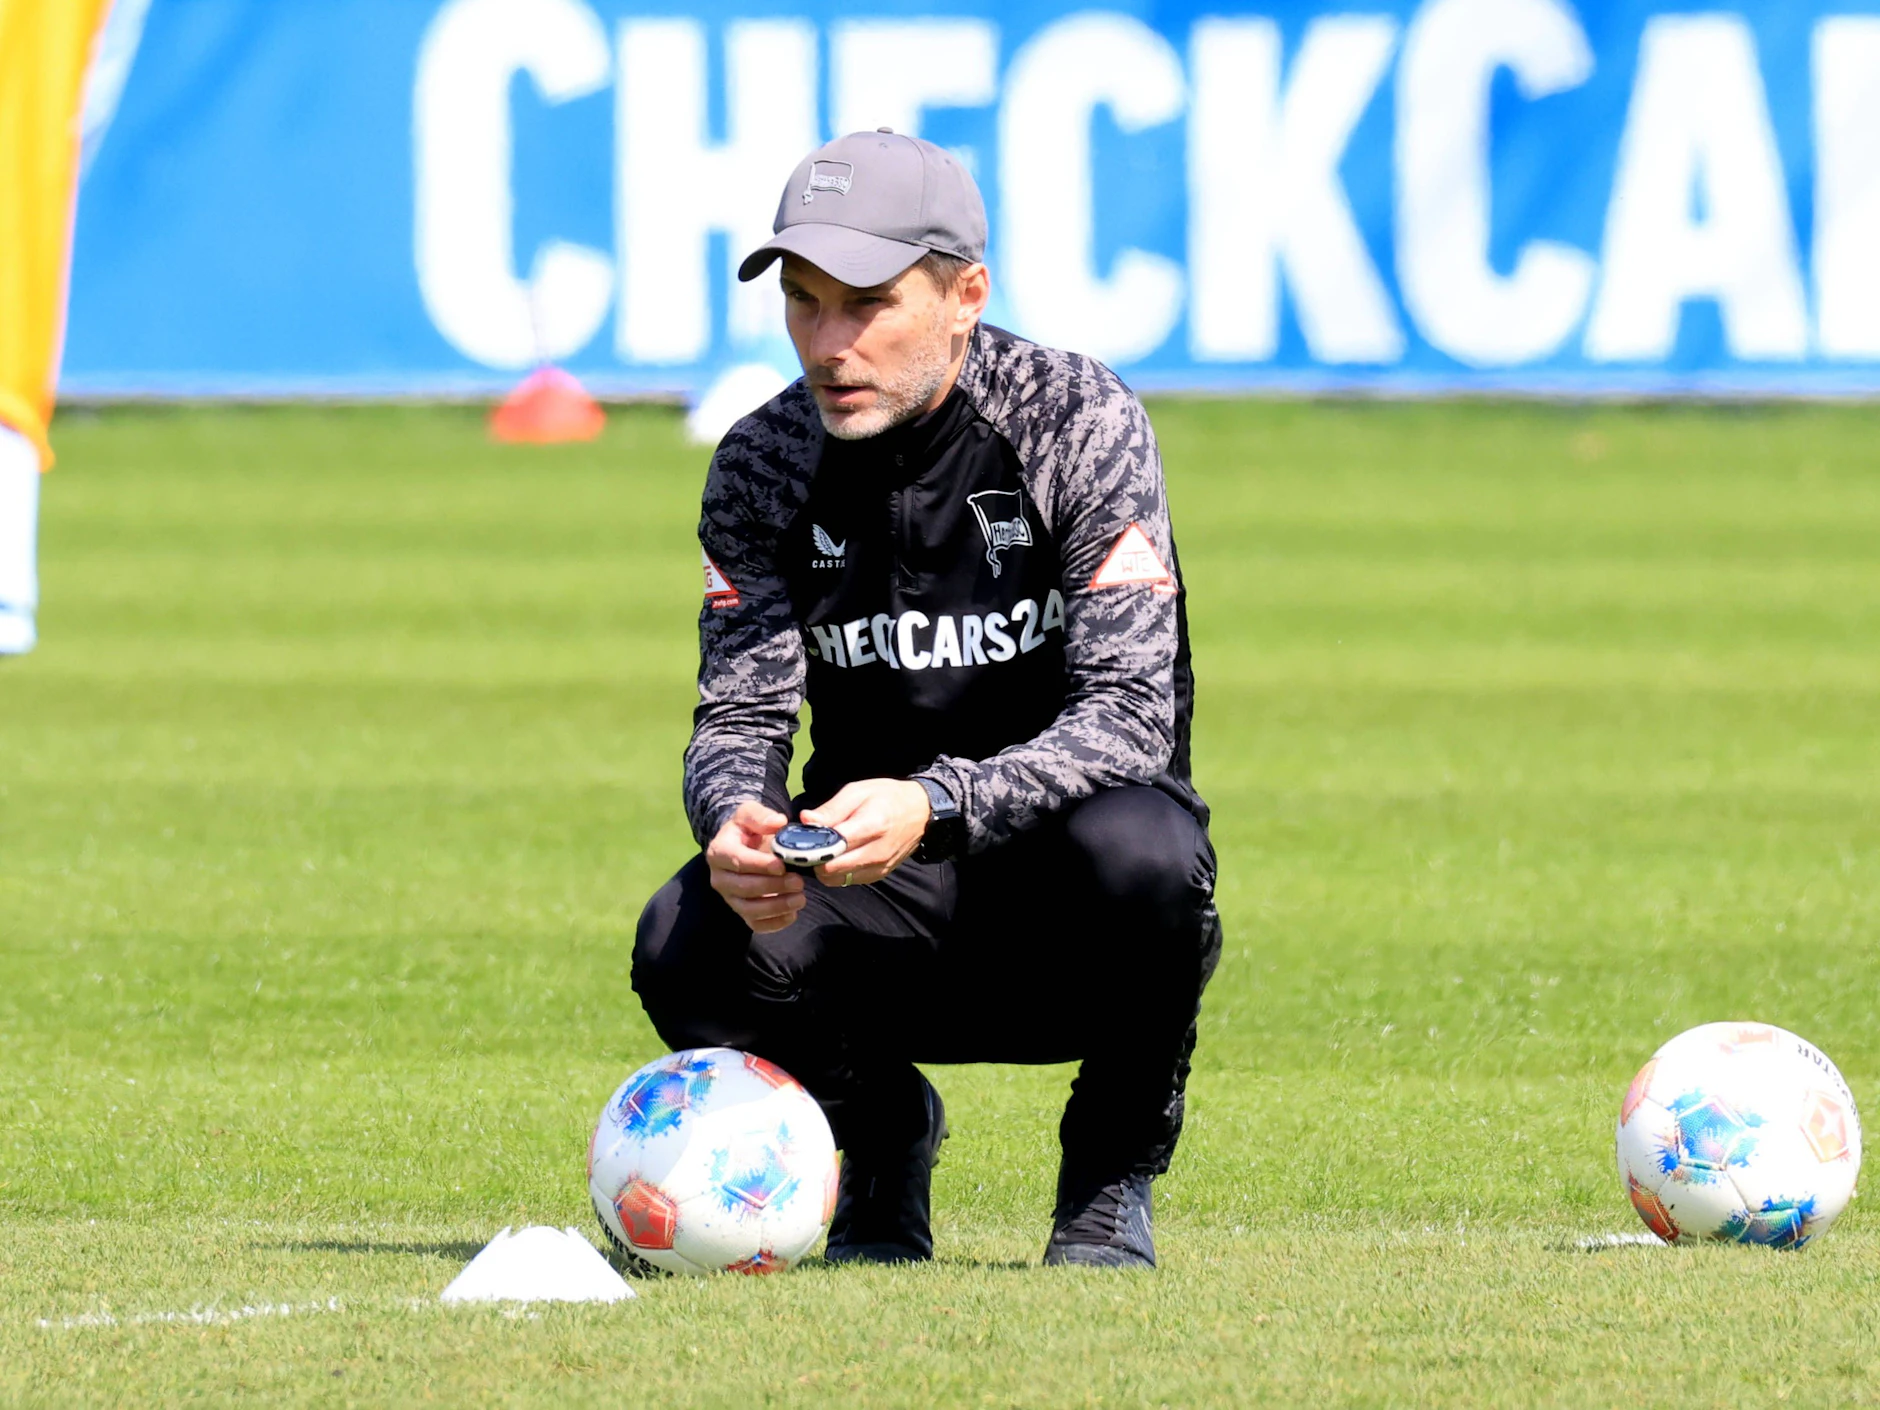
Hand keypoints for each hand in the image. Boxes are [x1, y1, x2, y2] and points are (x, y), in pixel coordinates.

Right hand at [705, 801, 804, 932]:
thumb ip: (761, 816)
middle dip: (773, 887)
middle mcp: (720, 878)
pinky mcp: (742, 912)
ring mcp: (729, 898)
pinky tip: (793, 913)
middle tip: (798, 882)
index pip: (737, 861)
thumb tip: (778, 822)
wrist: (744, 846)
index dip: (759, 865)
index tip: (782, 866)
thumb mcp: (751, 813)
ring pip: (749, 910)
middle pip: (743, 888)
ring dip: (777, 907)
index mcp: (719, 852)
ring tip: (800, 898)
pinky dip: (775, 923)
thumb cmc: (748, 829)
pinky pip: (755, 924)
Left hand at [801, 779, 931, 887]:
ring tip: (822, 851)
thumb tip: (806, 820)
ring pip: (837, 879)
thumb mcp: (858, 791)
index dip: (811, 846)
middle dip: (814, 860)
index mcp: (871, 826)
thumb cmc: (887, 797)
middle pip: (831, 869)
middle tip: (807, 847)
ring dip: (824, 868)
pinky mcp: (879, 875)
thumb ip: (832, 808)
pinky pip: (848, 880)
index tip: (798, 841)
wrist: (922, 813)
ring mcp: (879, 867)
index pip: (833, 847)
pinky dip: (837, 872)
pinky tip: (837, 857)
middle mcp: (876, 852)